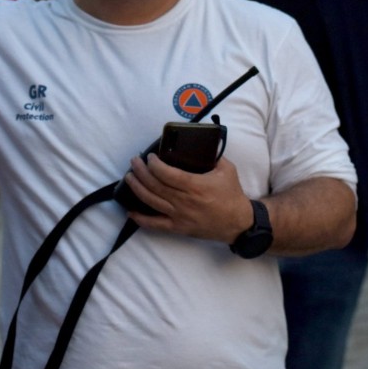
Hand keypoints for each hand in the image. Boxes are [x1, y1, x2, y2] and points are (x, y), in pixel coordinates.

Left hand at [124, 153, 250, 243]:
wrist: (239, 223)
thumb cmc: (232, 194)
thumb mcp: (227, 170)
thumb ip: (213, 155)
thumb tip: (203, 140)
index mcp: (195, 186)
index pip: (167, 174)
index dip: (154, 164)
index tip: (149, 157)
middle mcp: (184, 201)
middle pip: (155, 185)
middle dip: (140, 172)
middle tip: (134, 162)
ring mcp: (179, 216)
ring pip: (151, 201)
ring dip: (137, 188)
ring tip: (129, 177)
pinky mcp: (178, 228)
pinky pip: (155, 225)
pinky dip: (141, 219)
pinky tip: (130, 211)